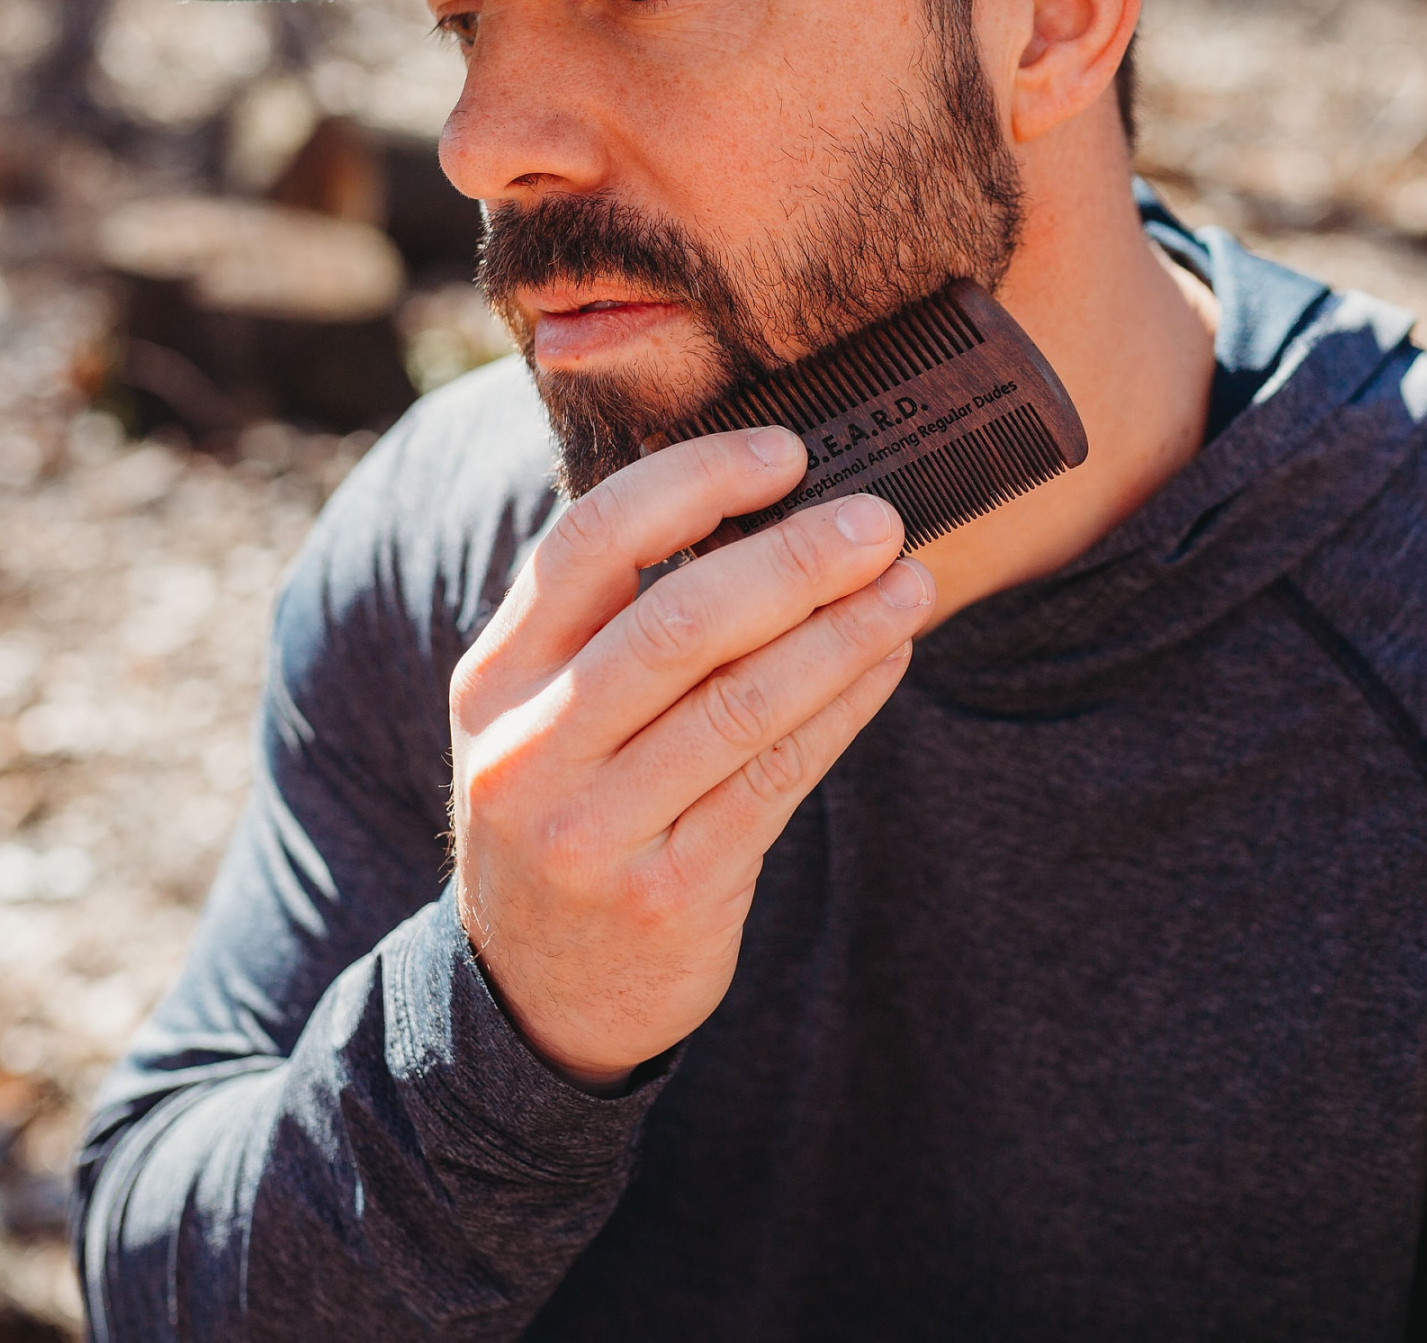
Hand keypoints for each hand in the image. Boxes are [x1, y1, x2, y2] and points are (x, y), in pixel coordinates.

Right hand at [448, 427, 933, 1084]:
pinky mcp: (666, 896)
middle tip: (879, 521)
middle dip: (795, 560)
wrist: (536, 994)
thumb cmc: (571, 805)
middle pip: (677, 623)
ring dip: (842, 632)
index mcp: (496, 676)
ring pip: (740, 704)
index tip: (787, 453)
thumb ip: (614, 619)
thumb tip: (765, 504)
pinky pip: (777, 779)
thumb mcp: (547, 711)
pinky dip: (844, 707)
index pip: (590, 543)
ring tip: (911, 583)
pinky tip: (890, 660)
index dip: (695, 482)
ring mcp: (592, 831)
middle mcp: (529, 749)